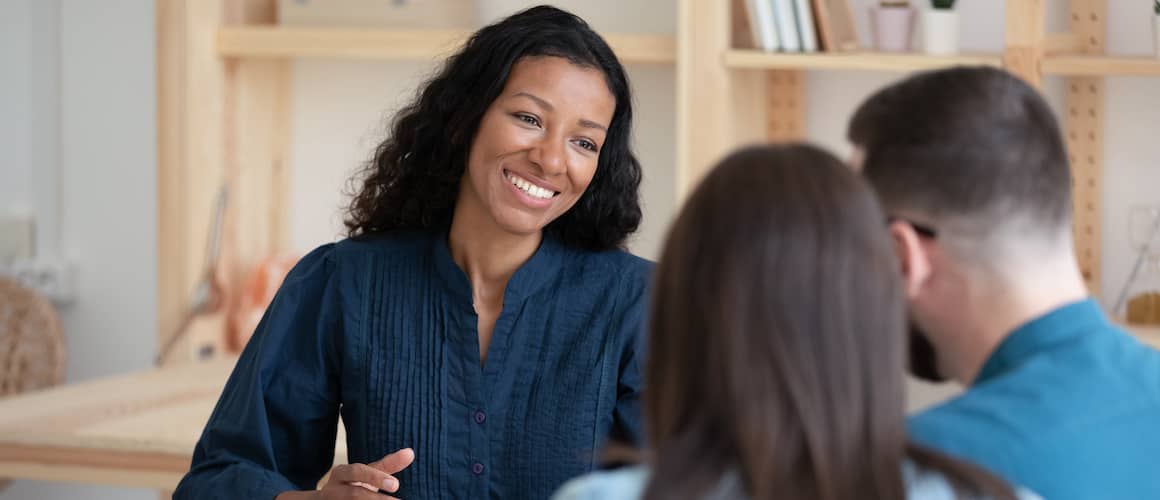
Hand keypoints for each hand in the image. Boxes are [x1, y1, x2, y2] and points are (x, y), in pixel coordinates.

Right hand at [276, 448, 414, 499]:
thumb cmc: (352, 484)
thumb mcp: (367, 473)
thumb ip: (387, 465)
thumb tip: (411, 453)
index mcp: (341, 473)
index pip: (358, 472)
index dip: (376, 477)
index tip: (396, 485)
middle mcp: (333, 489)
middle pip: (354, 494)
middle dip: (377, 498)